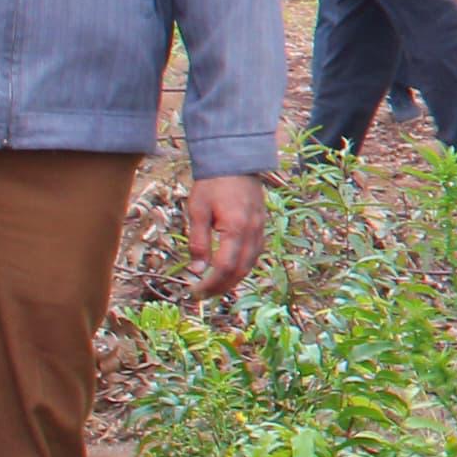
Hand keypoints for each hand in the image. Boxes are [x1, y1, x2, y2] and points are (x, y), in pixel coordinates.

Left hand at [187, 173, 266, 300]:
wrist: (235, 161)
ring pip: (250, 264)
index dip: (210, 284)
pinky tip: (229, 271)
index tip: (194, 292)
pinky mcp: (261, 226)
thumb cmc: (212, 184)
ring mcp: (260, 229)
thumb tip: (196, 270)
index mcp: (235, 228)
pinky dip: (242, 267)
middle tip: (202, 296)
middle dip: (221, 287)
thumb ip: (198, 241)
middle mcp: (252, 232)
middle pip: (240, 270)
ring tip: (214, 288)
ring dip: (232, 280)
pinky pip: (254, 254)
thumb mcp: (197, 211)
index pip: (224, 266)